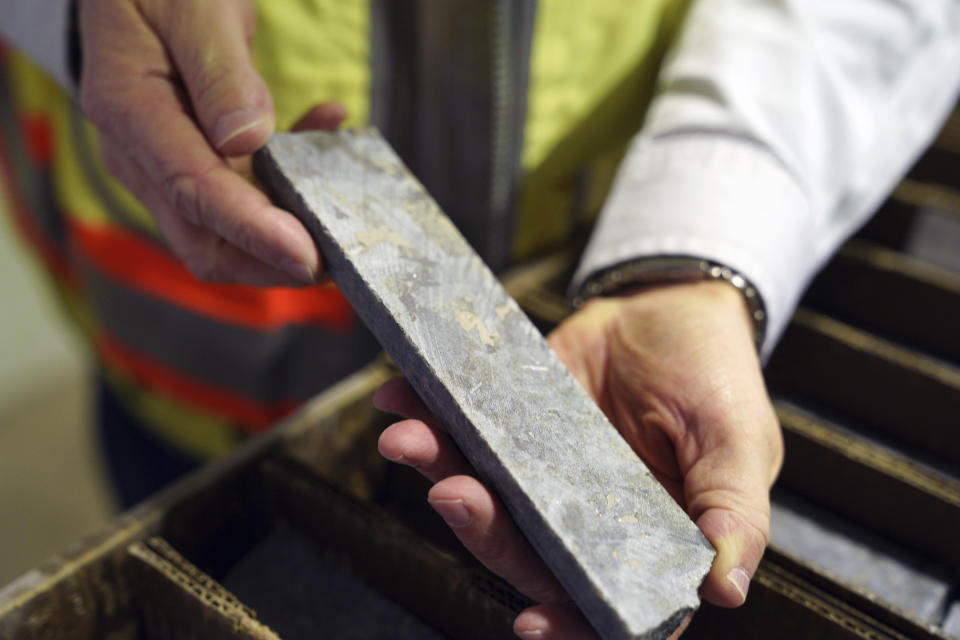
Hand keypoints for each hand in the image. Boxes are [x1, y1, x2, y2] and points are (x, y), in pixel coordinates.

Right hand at [78, 0, 330, 285]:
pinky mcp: (193, 166)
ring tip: (345, 196)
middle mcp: (139, 155)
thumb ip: (220, 73)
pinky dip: (288, 182)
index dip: (252, 230)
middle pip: (203, 240)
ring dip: (290, 226)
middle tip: (338, 258)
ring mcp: (164, 167)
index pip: (193, 190)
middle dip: (272, 261)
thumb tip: (245, 141)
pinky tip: (326, 129)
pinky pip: (244, 196)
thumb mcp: (195, 9)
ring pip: (227, 232)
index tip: (306, 255)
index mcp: (130, 111)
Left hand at [374, 280, 782, 638]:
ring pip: (483, 493)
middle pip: (525, 550)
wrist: (670, 301)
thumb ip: (733, 512)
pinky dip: (428, 416)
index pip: (604, 602)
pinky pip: (465, 430)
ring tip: (409, 439)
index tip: (532, 623)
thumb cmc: (718, 377)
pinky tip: (401, 398)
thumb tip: (725, 588)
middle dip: (483, 530)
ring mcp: (540, 472)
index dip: (570, 623)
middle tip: (455, 494)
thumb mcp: (739, 441)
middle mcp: (584, 518)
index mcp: (645, 540)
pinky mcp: (511, 425)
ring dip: (441, 472)